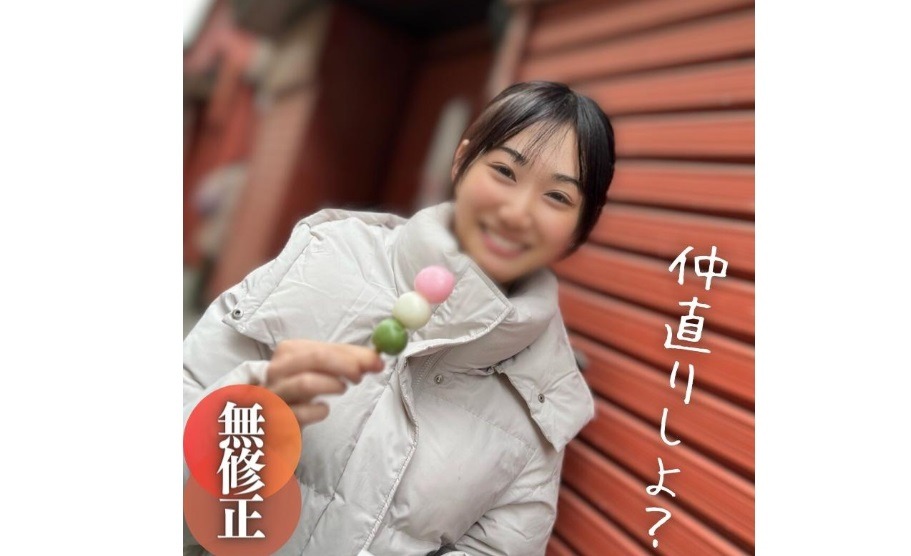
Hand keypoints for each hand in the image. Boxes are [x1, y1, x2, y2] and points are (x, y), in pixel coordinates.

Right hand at [265, 339, 384, 427]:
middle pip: (315, 358)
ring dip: (332, 384)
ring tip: (342, 388)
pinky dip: (318, 411)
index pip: (324, 347)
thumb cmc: (301, 392)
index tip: (376, 361)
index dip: (353, 353)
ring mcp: (275, 394)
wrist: (274, 421)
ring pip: (306, 383)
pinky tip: (323, 409)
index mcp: (289, 352)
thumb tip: (376, 358)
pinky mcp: (276, 418)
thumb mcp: (320, 371)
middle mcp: (277, 370)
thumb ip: (346, 361)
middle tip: (361, 375)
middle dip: (345, 364)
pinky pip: (301, 413)